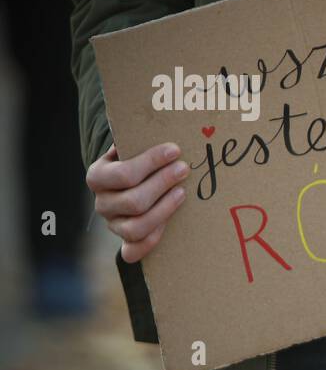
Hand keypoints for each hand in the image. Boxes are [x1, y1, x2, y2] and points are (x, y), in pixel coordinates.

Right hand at [86, 143, 188, 262]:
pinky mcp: (125, 241)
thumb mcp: (129, 147)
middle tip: (184, 169)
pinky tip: (169, 227)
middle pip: (134, 201)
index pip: (124, 173)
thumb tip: (157, 118)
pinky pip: (133, 251)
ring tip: (182, 193)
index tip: (175, 150)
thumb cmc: (134, 161)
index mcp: (98, 177)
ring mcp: (113, 224)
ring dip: (164, 210)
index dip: (151, 162)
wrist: (127, 183)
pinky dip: (151, 242)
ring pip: (136, 227)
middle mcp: (102, 203)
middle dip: (162, 183)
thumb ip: (135, 138)